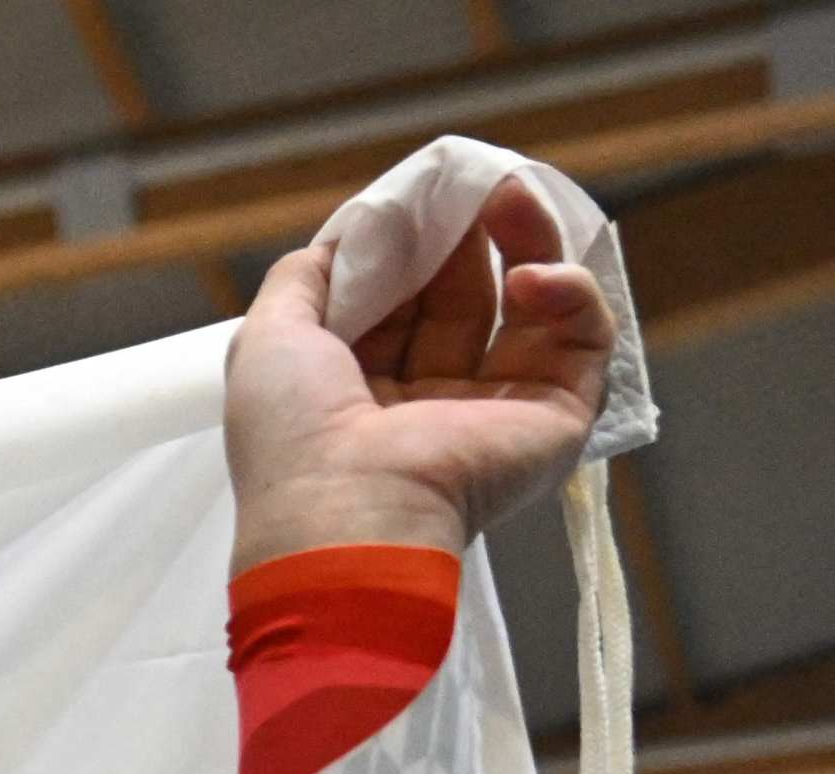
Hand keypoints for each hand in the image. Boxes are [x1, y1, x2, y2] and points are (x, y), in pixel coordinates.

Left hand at [226, 175, 612, 573]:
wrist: (347, 514)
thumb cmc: (295, 437)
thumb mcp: (269, 340)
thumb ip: (301, 280)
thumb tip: (344, 235)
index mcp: (362, 392)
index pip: (400, 302)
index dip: (412, 245)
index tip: (421, 194)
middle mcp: (429, 403)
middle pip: (465, 296)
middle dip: (470, 234)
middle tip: (477, 180)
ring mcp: (495, 410)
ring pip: (529, 309)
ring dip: (528, 242)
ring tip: (512, 197)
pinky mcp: (555, 417)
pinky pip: (583, 339)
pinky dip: (570, 293)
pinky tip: (530, 278)